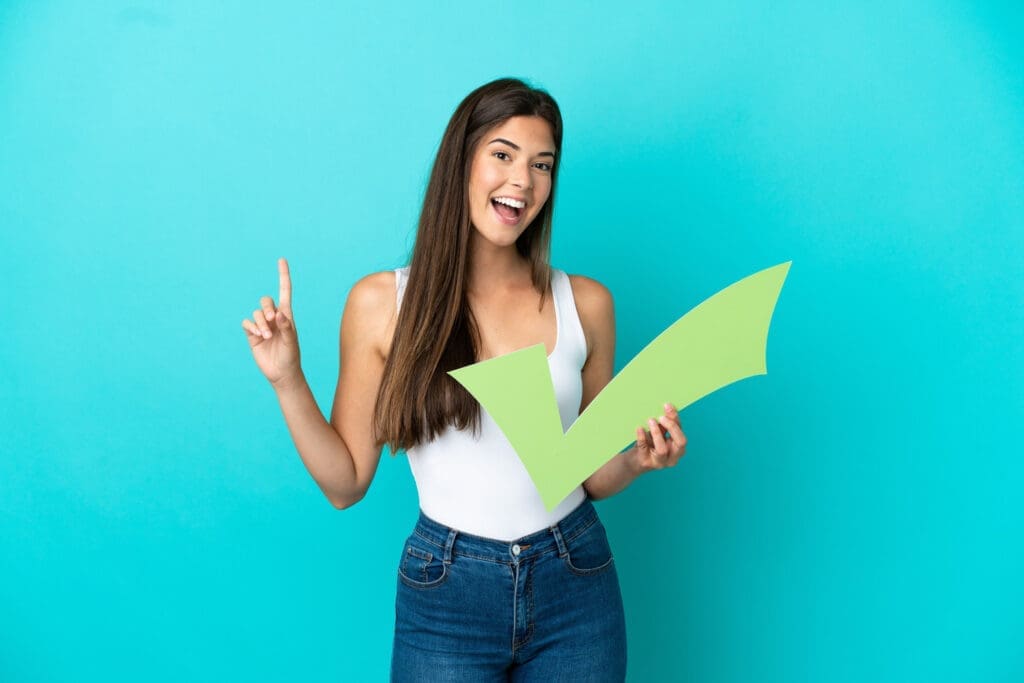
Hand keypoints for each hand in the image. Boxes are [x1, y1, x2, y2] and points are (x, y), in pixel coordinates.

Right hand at [241, 258, 301, 388]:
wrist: (282, 373)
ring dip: (260, 322)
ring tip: (266, 335)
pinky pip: (247, 323)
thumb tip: (280, 314)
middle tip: (272, 320)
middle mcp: (274, 318)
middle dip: (266, 307)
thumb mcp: (292, 343)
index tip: (282, 260)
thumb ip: (287, 328)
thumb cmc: (291, 357)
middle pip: (266, 301)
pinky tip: (258, 335)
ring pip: (256, 313)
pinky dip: (251, 326)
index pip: (285, 291)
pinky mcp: (252, 334)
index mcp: (287, 316)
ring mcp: (263, 326)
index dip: (283, 276)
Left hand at [628, 403, 686, 474]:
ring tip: (650, 420)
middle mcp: (673, 458)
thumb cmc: (650, 445)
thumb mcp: (660, 434)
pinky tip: (639, 428)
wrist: (635, 461)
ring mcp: (659, 462)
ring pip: (662, 449)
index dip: (676, 421)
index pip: (683, 435)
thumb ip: (666, 424)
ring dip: (657, 432)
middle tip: (661, 417)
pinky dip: (642, 437)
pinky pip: (644, 449)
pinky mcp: (646, 462)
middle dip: (672, 427)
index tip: (667, 407)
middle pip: (680, 443)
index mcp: (679, 450)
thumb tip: (669, 406)